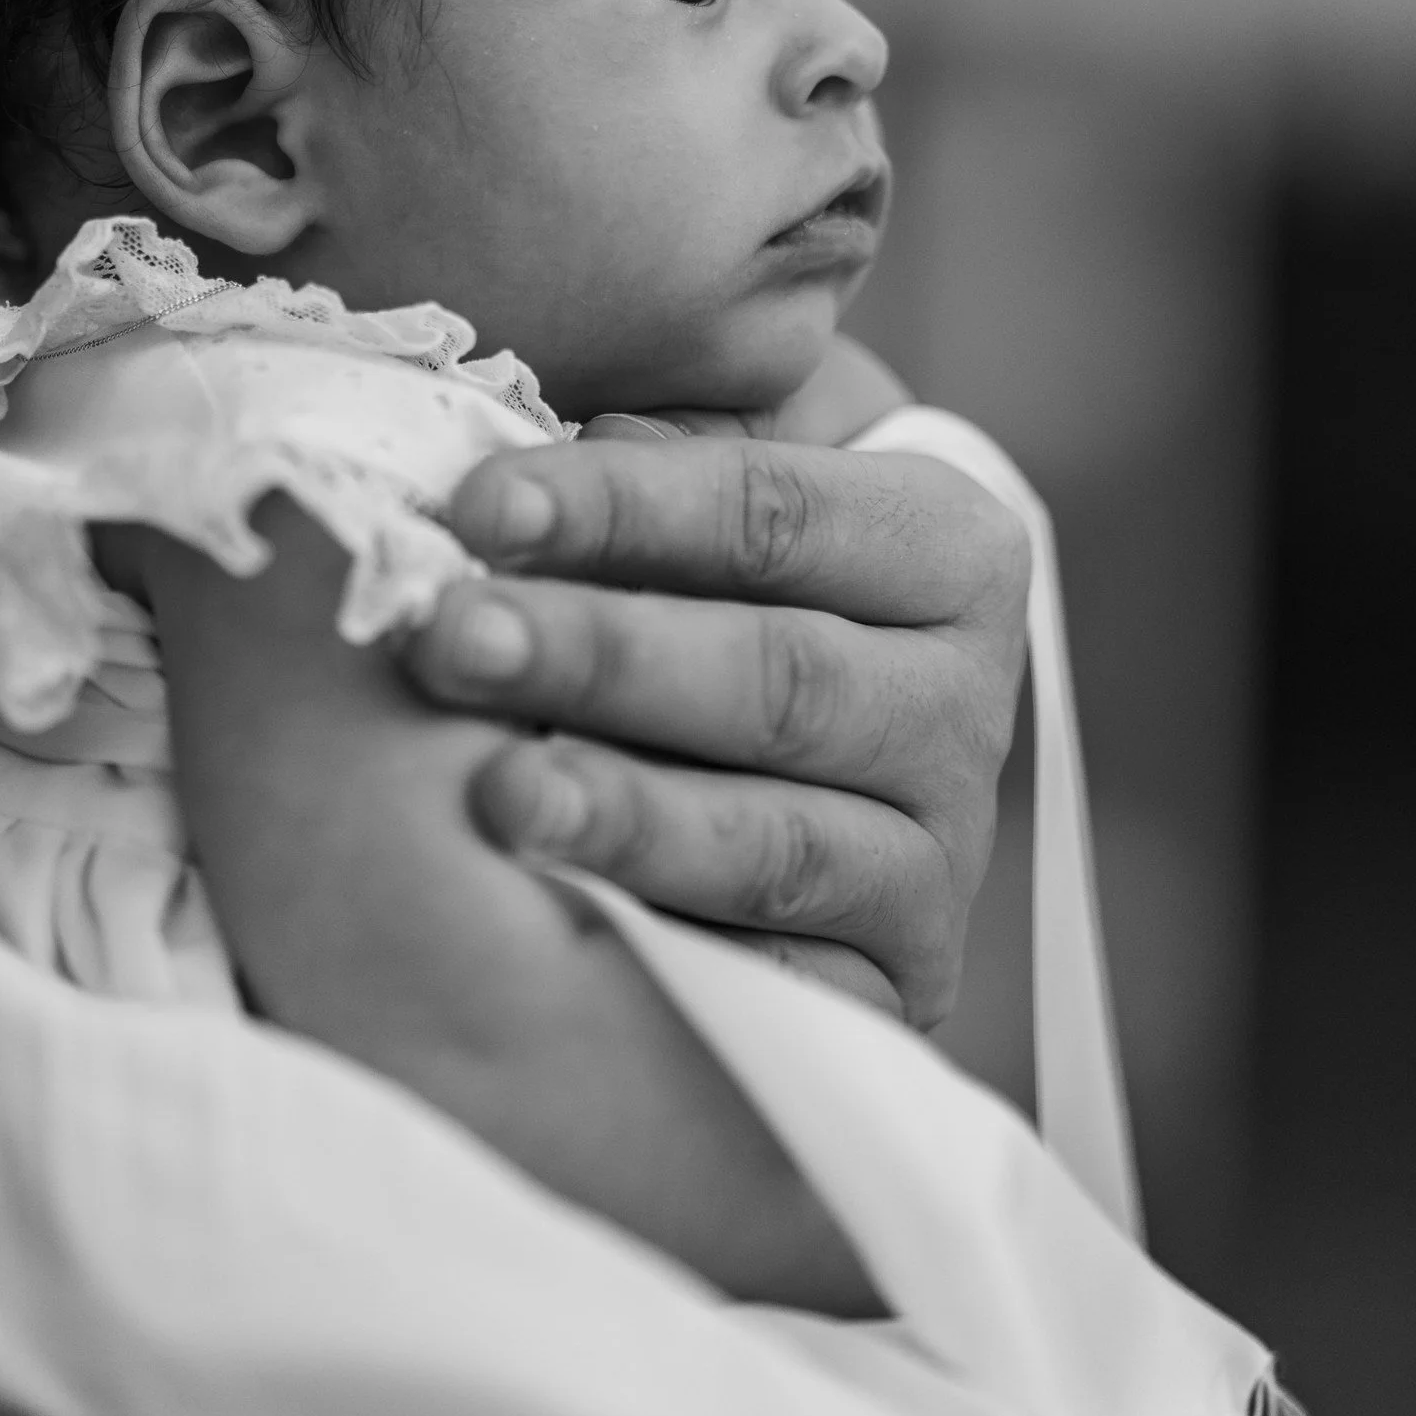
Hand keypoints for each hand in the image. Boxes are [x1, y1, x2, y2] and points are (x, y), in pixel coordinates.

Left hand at [400, 434, 1029, 1025]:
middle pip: (778, 677)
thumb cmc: (717, 564)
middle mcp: (964, 705)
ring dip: (630, 816)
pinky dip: (677, 954)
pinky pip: (787, 987)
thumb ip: (676, 428)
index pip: (777, 514)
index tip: (477, 505)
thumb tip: (577, 429)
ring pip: (780, 840)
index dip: (623, 505)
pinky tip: (561, 928)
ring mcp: (938, 858)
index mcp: (946, 545)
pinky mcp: (892, 986)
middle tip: (451, 640)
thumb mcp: (725, 456)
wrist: (787, 748)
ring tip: (497, 795)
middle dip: (601, 655)